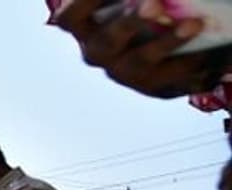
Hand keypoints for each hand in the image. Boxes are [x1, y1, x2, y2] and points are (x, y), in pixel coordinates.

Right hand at [54, 0, 228, 97]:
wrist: (159, 46)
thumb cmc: (139, 11)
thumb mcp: (129, 5)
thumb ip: (135, 0)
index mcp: (85, 28)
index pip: (69, 18)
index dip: (83, 3)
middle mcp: (99, 53)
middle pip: (106, 42)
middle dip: (131, 22)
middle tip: (154, 5)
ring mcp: (124, 72)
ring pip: (140, 63)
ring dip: (167, 43)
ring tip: (195, 24)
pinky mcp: (153, 87)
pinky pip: (172, 81)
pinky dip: (193, 64)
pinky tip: (213, 52)